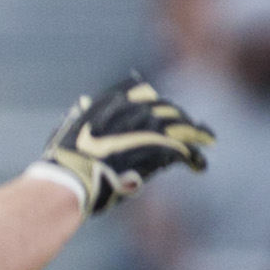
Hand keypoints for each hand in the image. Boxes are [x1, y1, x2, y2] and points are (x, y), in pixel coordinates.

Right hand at [33, 73, 213, 214]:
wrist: (70, 178)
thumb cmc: (62, 162)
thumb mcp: (67, 129)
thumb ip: (80, 115)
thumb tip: (83, 102)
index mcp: (110, 101)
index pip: (141, 92)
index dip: (154, 102)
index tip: (162, 108)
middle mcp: (132, 108)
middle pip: (167, 108)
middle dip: (180, 118)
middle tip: (193, 128)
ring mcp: (147, 125)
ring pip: (181, 125)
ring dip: (195, 133)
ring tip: (207, 140)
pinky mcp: (158, 146)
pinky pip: (183, 149)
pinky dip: (193, 158)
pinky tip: (199, 165)